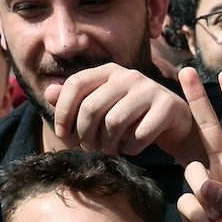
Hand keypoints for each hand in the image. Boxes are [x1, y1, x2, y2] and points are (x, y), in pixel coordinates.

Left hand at [52, 63, 204, 162]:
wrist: (173, 122)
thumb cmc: (131, 116)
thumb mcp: (102, 106)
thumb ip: (75, 100)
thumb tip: (49, 93)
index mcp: (108, 71)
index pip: (75, 84)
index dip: (63, 111)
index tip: (62, 133)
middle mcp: (128, 75)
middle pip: (92, 107)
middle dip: (86, 135)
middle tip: (90, 148)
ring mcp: (150, 89)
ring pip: (114, 123)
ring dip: (108, 145)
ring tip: (110, 149)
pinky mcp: (167, 106)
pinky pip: (138, 135)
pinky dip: (130, 149)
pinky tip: (130, 149)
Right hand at [175, 68, 221, 221]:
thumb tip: (204, 187)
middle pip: (210, 130)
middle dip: (197, 101)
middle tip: (185, 71)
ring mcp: (206, 189)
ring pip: (193, 169)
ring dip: (205, 190)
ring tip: (220, 215)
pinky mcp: (191, 210)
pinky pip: (187, 201)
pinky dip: (198, 215)